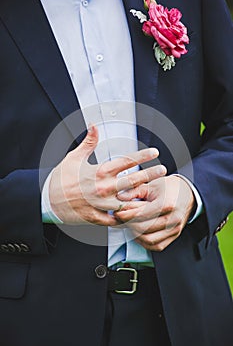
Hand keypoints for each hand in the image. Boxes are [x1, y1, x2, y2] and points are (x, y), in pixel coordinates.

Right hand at [49, 125, 165, 225]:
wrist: (47, 200)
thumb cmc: (61, 178)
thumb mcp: (74, 157)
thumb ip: (88, 142)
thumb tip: (94, 125)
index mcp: (98, 171)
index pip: (126, 161)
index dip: (142, 156)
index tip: (155, 152)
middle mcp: (102, 188)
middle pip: (132, 181)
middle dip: (150, 174)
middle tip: (163, 170)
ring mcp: (101, 204)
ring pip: (129, 203)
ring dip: (143, 198)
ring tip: (155, 194)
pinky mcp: (97, 218)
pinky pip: (117, 220)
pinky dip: (128, 218)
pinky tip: (139, 214)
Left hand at [115, 175, 194, 250]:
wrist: (187, 193)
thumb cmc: (169, 188)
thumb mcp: (151, 185)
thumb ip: (134, 191)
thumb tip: (119, 197)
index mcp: (167, 204)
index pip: (141, 214)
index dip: (126, 215)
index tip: (117, 213)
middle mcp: (172, 219)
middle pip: (143, 228)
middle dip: (128, 224)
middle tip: (120, 219)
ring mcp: (174, 229)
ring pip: (148, 240)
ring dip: (135, 234)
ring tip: (129, 225)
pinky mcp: (174, 236)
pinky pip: (156, 246)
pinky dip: (144, 242)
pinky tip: (138, 233)